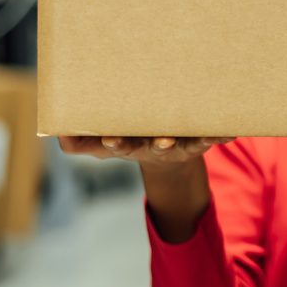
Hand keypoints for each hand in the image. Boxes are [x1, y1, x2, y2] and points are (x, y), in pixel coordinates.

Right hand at [58, 136, 234, 166]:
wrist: (169, 156)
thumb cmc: (130, 138)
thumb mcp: (102, 142)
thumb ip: (79, 140)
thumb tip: (54, 130)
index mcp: (130, 143)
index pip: (118, 144)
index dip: (114, 143)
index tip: (111, 139)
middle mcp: (155, 145)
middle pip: (155, 146)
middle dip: (158, 144)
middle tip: (162, 141)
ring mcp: (180, 144)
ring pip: (188, 144)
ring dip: (196, 143)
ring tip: (205, 138)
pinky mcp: (201, 138)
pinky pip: (214, 137)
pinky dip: (223, 135)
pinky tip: (232, 131)